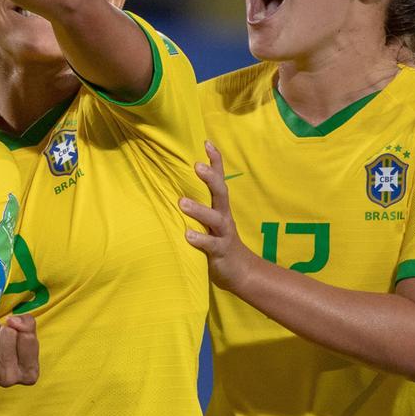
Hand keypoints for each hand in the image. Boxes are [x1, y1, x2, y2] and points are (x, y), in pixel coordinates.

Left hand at [0, 315, 38, 389]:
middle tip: (0, 343)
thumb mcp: (25, 340)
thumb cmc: (6, 351)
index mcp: (29, 374)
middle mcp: (9, 377)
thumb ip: (29, 325)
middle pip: (8, 332)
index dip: (21, 330)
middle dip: (4, 330)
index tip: (17, 338)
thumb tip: (12, 321)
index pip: (27, 337)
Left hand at [180, 140, 260, 292]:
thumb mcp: (209, 221)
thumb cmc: (218, 242)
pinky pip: (211, 245)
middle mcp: (223, 217)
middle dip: (211, 178)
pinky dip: (199, 240)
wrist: (241, 273)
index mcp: (219, 208)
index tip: (207, 142)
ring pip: (215, 219)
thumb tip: (173, 186)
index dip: (216, 162)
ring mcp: (223, 235)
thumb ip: (197, 206)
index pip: (219, 181)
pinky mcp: (221, 253)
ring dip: (199, 210)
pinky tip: (187, 235)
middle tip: (197, 165)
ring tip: (182, 202)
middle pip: (221, 194)